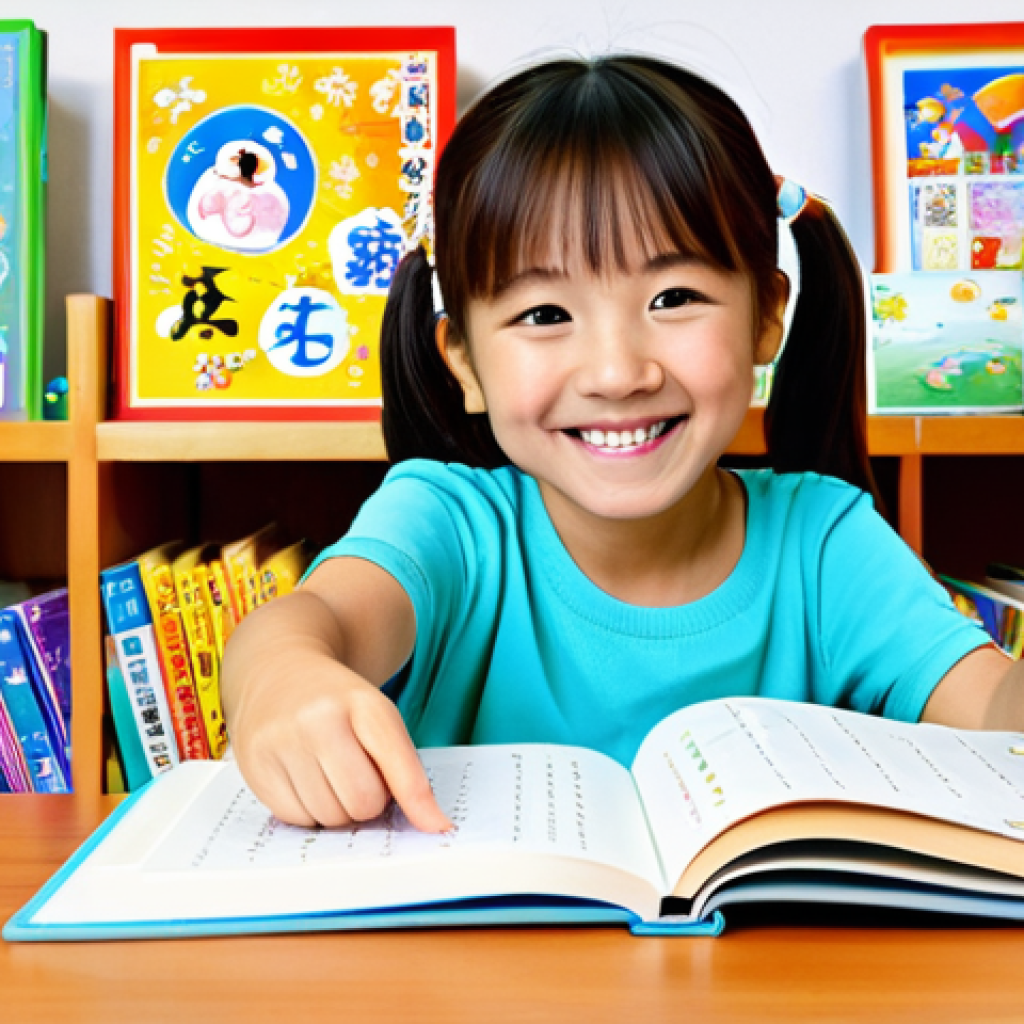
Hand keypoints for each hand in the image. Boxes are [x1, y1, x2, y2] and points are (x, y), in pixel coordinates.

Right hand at [229, 649, 451, 832]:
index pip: (397, 762)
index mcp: (361, 701)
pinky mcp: (254, 766)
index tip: (438, 827)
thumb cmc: (338, 703)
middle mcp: (317, 719)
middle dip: (369, 801)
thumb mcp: (377, 716)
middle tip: (360, 776)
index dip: (418, 800)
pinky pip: (296, 819)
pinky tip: (306, 780)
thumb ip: (405, 767)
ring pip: (329, 817)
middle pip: (363, 802)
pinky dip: (308, 811)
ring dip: (338, 808)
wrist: (278, 671)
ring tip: (330, 774)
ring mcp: (280, 742)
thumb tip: (432, 825)